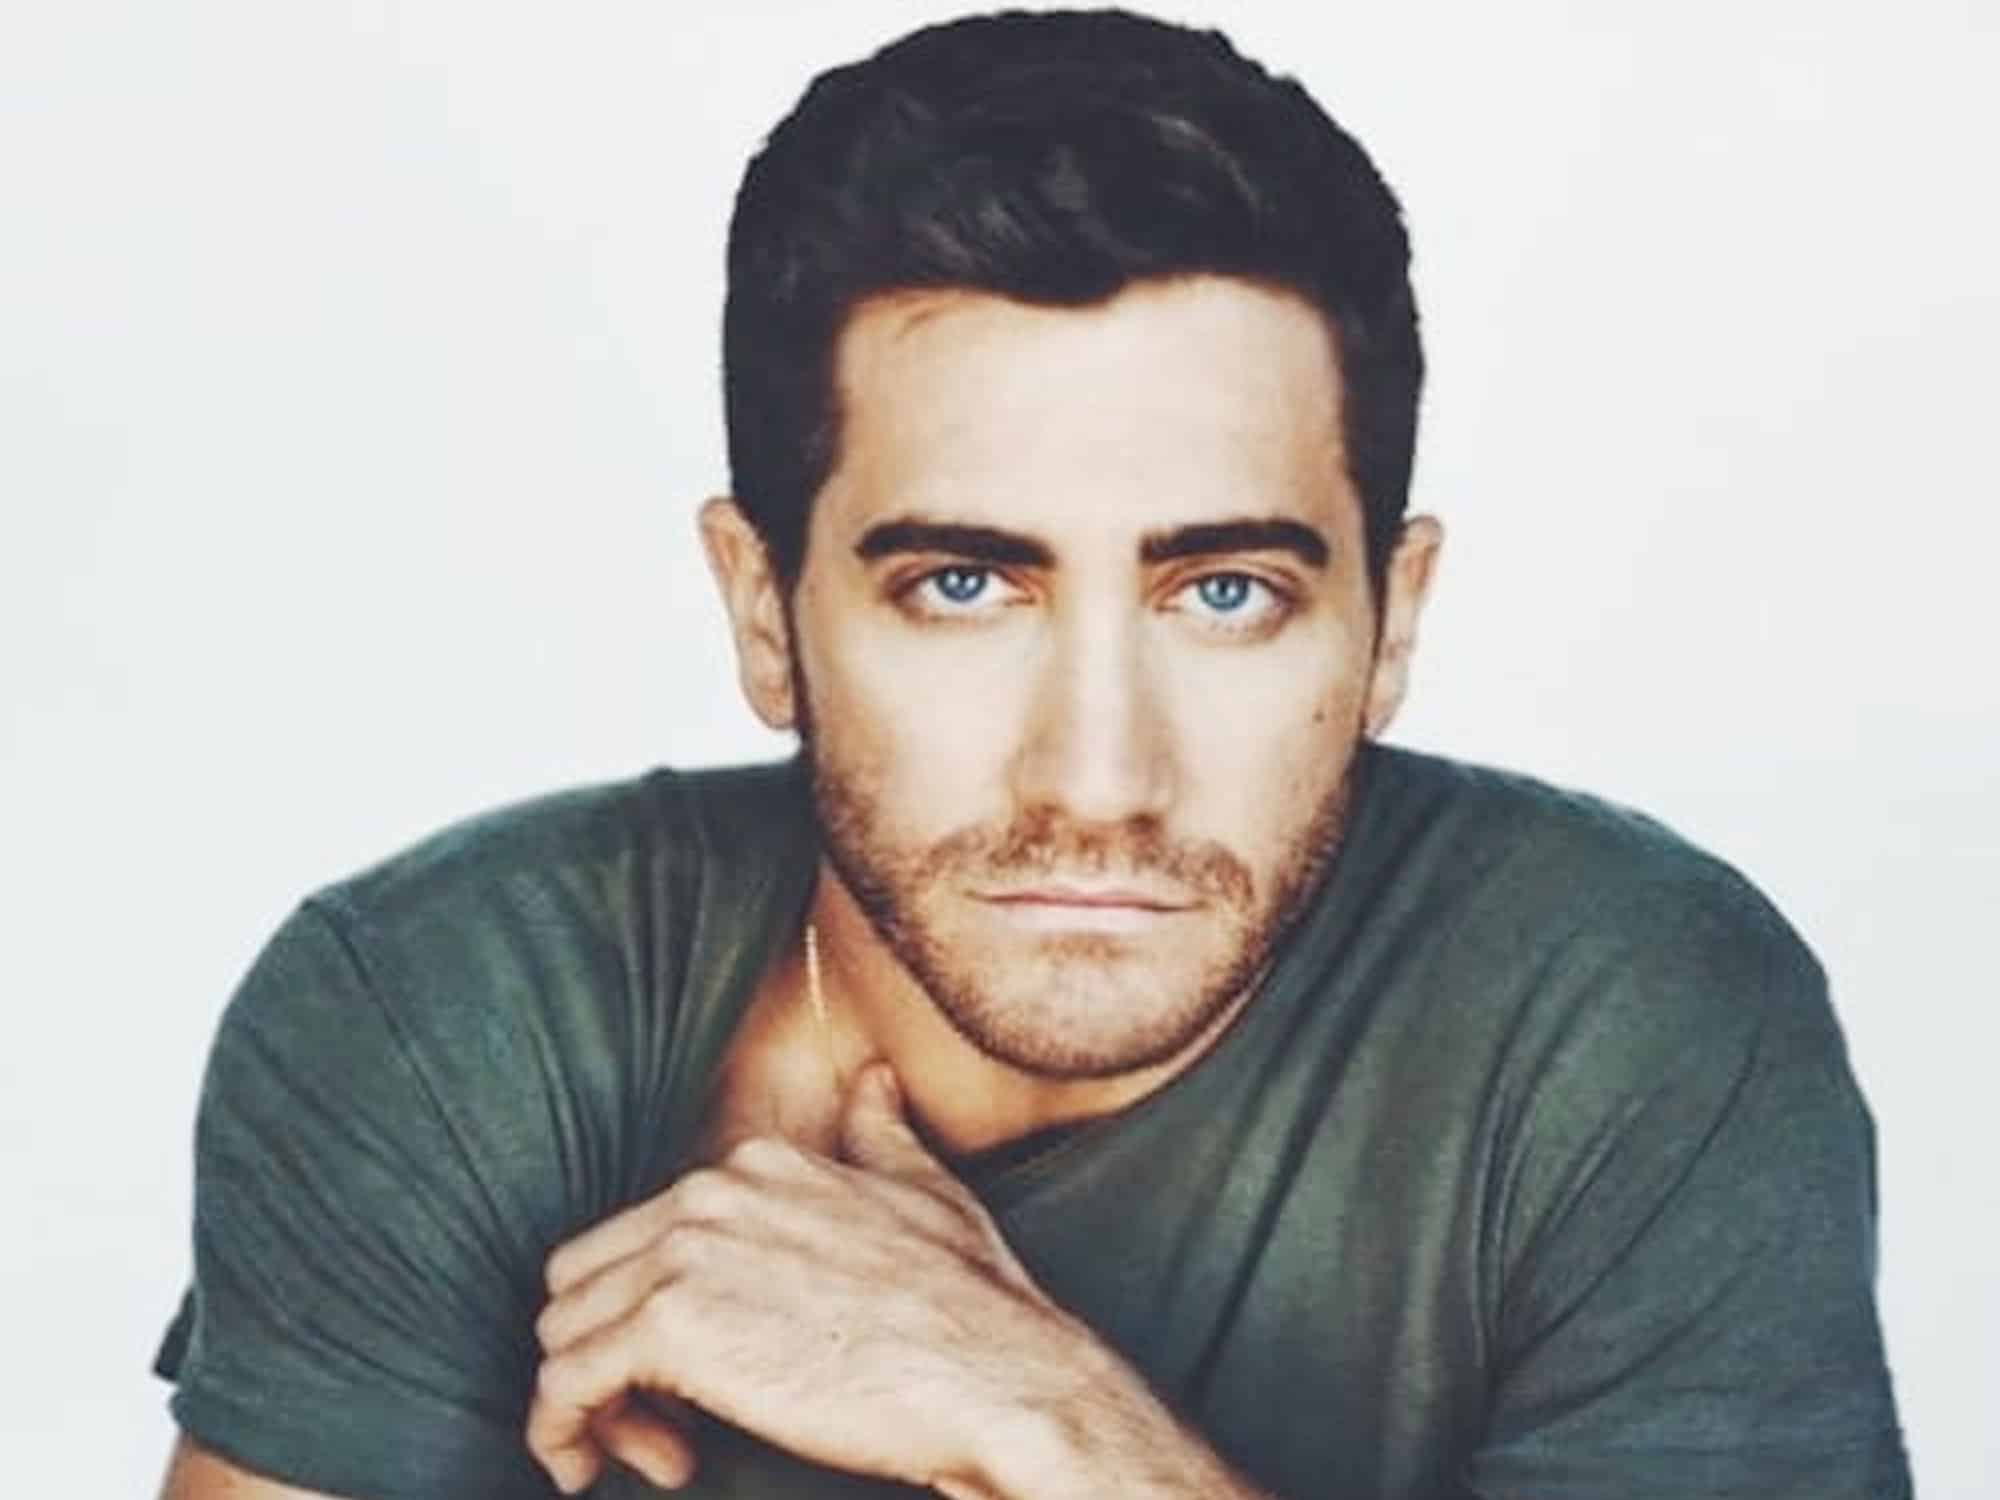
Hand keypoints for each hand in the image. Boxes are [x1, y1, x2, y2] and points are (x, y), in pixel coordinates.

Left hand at [525, 1063, 1093, 1495]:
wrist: (998, 1376)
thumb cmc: (973, 1303)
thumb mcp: (927, 1193)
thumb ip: (881, 1135)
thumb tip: (875, 1082)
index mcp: (756, 1166)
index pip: (641, 1234)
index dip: (655, 1309)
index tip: (703, 1369)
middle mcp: (708, 1192)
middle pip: (582, 1280)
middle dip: (606, 1353)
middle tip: (664, 1420)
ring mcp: (684, 1254)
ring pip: (563, 1332)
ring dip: (594, 1403)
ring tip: (661, 1450)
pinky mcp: (669, 1328)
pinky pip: (562, 1387)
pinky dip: (568, 1434)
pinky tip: (634, 1468)